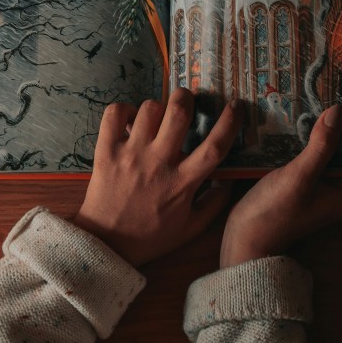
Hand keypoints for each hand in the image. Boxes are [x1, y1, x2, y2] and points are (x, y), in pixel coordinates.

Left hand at [74, 88, 242, 265]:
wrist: (106, 245)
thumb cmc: (150, 236)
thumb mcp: (190, 228)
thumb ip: (215, 204)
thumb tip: (230, 179)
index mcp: (182, 183)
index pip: (214, 147)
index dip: (229, 123)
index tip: (235, 105)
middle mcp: (158, 163)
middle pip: (178, 113)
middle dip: (186, 97)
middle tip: (185, 101)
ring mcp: (131, 155)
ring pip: (149, 109)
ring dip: (157, 107)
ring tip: (156, 118)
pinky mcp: (106, 152)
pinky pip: (114, 114)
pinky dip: (123, 109)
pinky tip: (129, 120)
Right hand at [219, 104, 341, 267]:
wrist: (244, 239)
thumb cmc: (274, 214)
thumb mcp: (299, 177)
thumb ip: (320, 146)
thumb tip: (338, 112)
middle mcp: (339, 190)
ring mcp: (320, 185)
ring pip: (335, 153)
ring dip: (333, 131)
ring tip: (332, 97)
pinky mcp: (303, 180)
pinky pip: (316, 155)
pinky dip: (314, 138)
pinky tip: (306, 117)